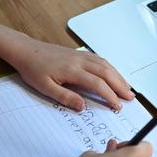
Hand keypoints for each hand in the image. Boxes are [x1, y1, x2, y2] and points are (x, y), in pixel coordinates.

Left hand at [9, 38, 132, 110]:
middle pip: (106, 72)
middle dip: (120, 85)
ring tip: (126, 88)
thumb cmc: (33, 69)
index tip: (117, 106)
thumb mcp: (44, 87)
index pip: (97, 83)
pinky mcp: (78, 53)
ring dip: (118, 76)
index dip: (109, 95)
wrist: (26, 50)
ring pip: (105, 64)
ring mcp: (80, 55)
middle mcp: (79, 60)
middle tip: (130, 98)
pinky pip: (99, 59)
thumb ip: (65, 97)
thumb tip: (82, 106)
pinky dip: (110, 67)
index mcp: (72, 70)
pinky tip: (113, 74)